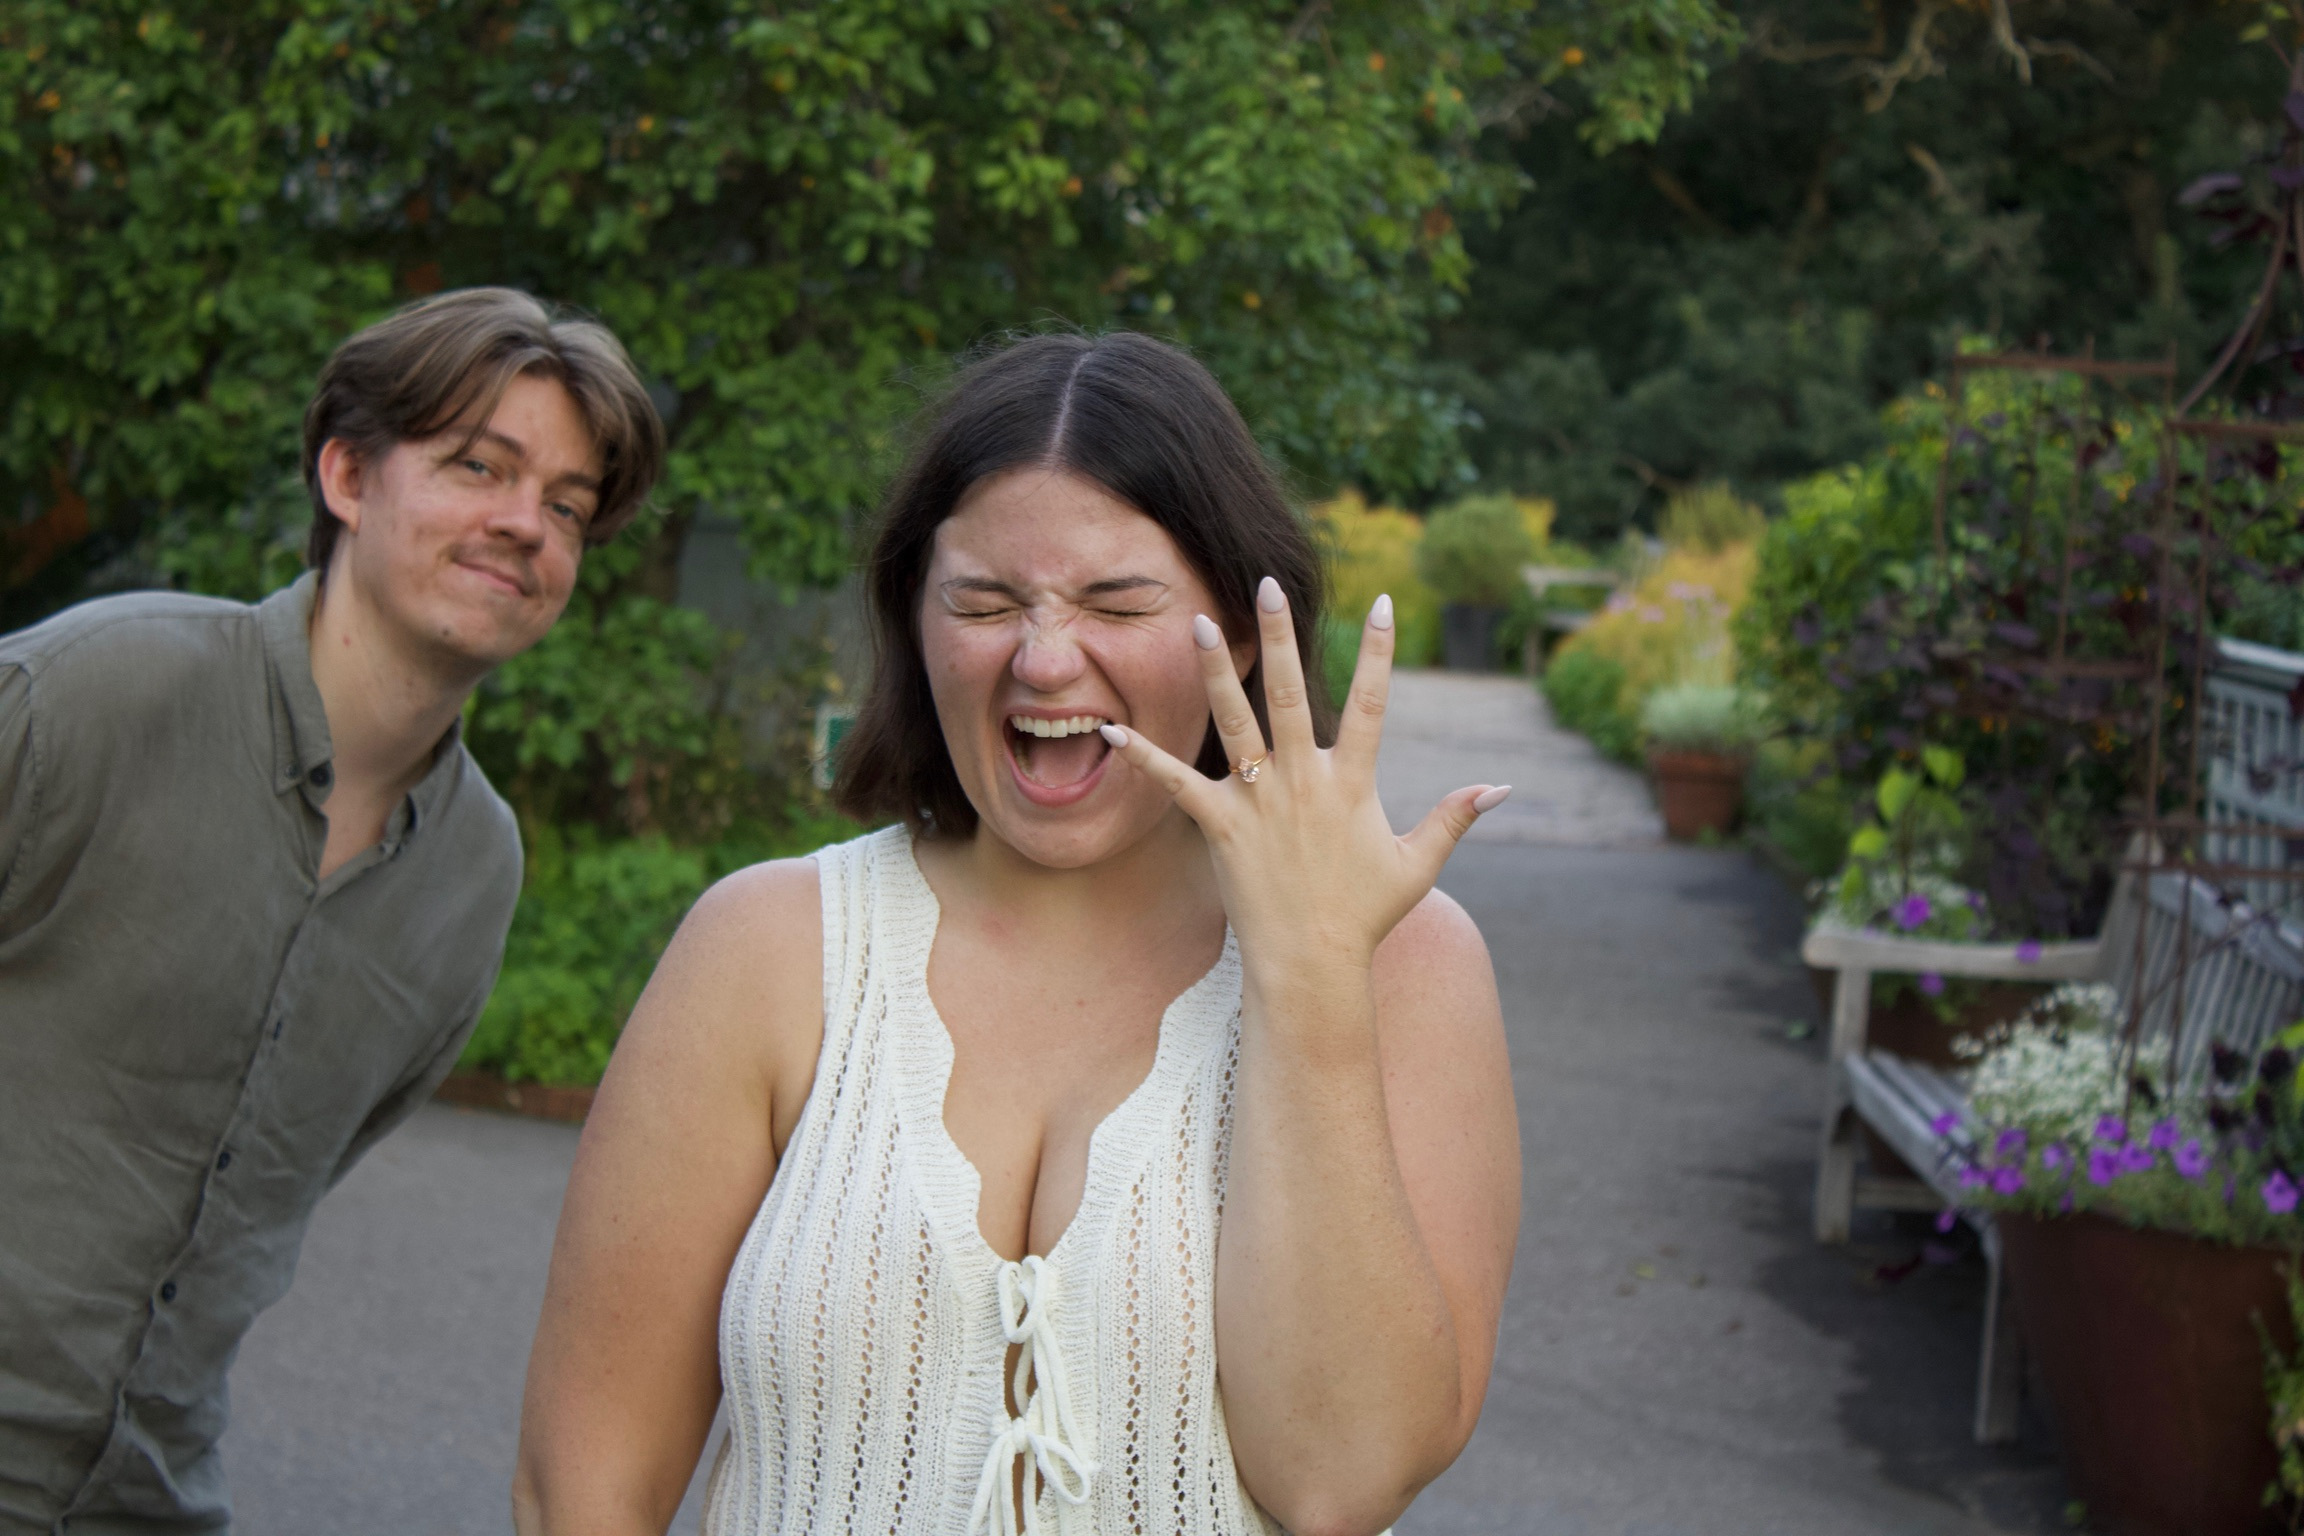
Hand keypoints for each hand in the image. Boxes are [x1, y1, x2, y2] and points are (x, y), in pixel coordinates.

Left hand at [1098, 577, 1509, 980]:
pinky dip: (1143, 755)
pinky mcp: (1220, 825)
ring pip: (1234, 722)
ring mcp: (1259, 800)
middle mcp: (1303, 780)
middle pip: (1290, 693)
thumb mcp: (1416, 864)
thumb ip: (1455, 818)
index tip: (1382, 602)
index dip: (1379, 652)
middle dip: (1281, 636)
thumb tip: (1502, 787)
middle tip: (1267, 586)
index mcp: (1351, 783)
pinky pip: (1176, 783)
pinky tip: (1110, 726)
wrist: (1311, 964)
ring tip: (1201, 624)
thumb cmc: (1363, 915)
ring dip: (1216, 672)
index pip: (1371, 704)